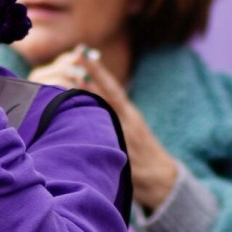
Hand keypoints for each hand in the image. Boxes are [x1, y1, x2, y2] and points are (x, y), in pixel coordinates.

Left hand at [29, 47, 181, 209]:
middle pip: (106, 94)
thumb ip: (113, 112)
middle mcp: (126, 121)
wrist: (162, 180)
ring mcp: (122, 137)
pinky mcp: (119, 154)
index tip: (80, 51)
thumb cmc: (142, 152)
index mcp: (130, 114)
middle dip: (91, 75)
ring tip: (69, 78)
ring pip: (103, 113)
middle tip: (74, 55)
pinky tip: (71, 121)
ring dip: (87, 96)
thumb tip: (85, 91)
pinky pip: (101, 138)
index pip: (111, 86)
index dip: (96, 69)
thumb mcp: (132, 128)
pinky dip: (89, 128)